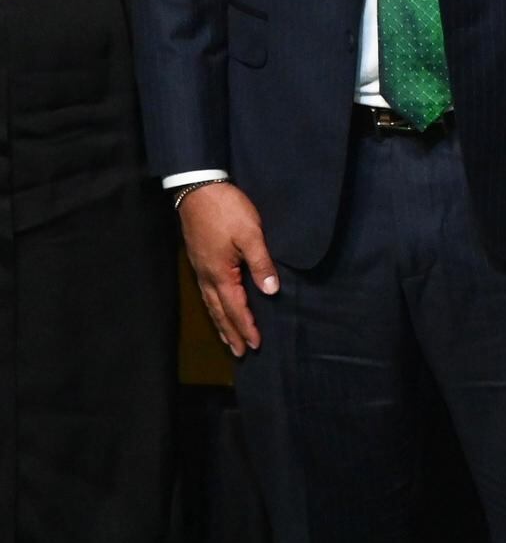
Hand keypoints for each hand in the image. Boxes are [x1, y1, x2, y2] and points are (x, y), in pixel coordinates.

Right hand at [178, 182, 279, 357]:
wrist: (198, 190)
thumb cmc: (227, 210)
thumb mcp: (251, 235)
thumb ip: (261, 263)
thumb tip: (271, 291)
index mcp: (221, 273)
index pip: (236, 307)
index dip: (246, 327)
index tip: (255, 344)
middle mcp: (207, 276)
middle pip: (219, 311)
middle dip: (231, 332)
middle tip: (241, 352)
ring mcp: (201, 268)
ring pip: (211, 303)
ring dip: (221, 323)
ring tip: (229, 339)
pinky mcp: (200, 260)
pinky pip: (207, 292)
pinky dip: (215, 307)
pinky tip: (218, 307)